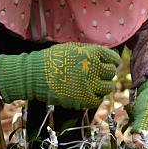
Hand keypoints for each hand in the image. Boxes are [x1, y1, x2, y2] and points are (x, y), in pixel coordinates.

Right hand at [0, 42, 118, 108]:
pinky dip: (94, 97)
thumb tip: (109, 58)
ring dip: (102, 86)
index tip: (109, 64)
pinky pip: (97, 100)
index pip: (113, 58)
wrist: (34, 75)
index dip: (111, 61)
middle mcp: (93, 68)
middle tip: (97, 74)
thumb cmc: (53, 60)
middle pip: (111, 73)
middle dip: (106, 73)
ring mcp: (89, 85)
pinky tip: (88, 93)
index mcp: (92, 53)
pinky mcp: (83, 99)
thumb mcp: (73, 48)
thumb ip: (92, 52)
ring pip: (108, 87)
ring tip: (93, 84)